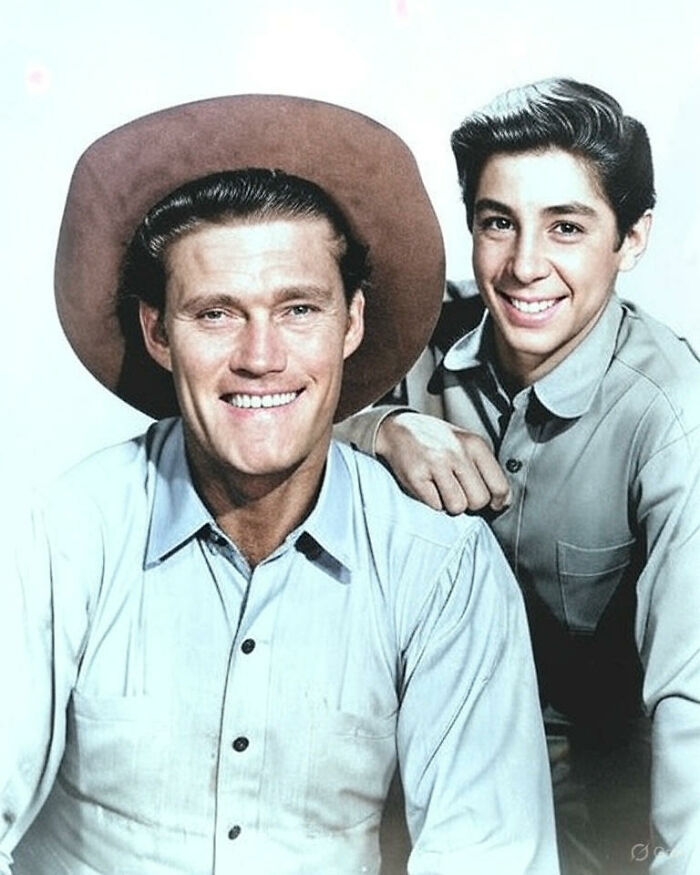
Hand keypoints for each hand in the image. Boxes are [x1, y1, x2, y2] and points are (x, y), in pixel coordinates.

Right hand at [375, 412, 510, 514]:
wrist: (398, 428)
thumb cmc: (436, 440)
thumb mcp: (465, 443)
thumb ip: (484, 467)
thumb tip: (502, 500)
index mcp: (474, 444)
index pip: (499, 485)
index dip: (498, 501)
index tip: (493, 504)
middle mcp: (457, 452)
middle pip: (479, 500)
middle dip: (471, 503)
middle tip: (460, 492)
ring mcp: (436, 464)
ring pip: (458, 506)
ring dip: (450, 504)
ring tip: (443, 489)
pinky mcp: (416, 476)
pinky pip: (435, 505)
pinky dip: (432, 501)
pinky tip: (428, 487)